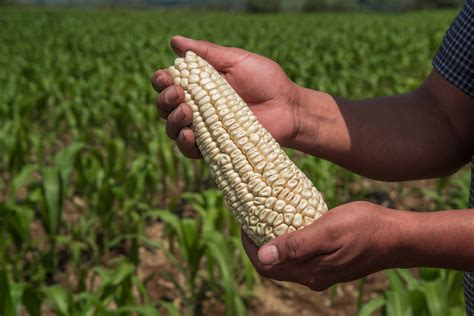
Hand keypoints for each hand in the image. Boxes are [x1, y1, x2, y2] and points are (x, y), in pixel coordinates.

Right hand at [151, 35, 300, 157]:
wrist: (288, 108)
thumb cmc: (266, 81)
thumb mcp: (237, 60)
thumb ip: (207, 52)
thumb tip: (174, 41)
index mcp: (199, 85)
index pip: (169, 84)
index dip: (161, 81)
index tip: (165, 77)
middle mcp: (197, 108)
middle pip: (166, 108)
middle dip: (165, 100)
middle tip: (179, 95)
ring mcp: (205, 129)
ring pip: (173, 129)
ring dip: (172, 121)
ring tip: (187, 112)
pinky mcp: (214, 148)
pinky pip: (190, 150)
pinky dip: (185, 144)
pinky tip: (190, 135)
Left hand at [241, 201, 399, 290]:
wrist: (399, 238)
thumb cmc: (365, 228)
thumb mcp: (327, 230)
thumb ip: (295, 245)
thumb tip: (263, 256)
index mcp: (309, 271)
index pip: (265, 265)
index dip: (249, 246)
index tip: (243, 222)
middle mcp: (313, 277)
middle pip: (274, 265)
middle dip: (259, 243)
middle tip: (252, 217)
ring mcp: (323, 272)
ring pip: (287, 260)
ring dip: (274, 241)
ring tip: (269, 216)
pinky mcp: (331, 264)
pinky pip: (302, 256)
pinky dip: (292, 241)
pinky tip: (294, 221)